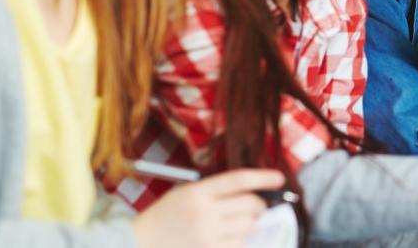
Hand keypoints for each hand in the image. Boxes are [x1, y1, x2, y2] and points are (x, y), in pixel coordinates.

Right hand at [133, 168, 284, 247]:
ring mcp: (207, 236)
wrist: (138, 244)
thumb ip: (216, 191)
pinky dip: (242, 241)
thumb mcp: (186, 194)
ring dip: (250, 225)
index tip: (280, 179)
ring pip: (248, 227)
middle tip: (256, 208)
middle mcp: (204, 213)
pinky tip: (232, 238)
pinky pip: (240, 245)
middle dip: (259, 205)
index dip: (263, 178)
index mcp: (197, 192)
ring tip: (235, 225)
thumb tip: (254, 192)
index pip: (239, 180)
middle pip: (251, 204)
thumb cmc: (165, 217)